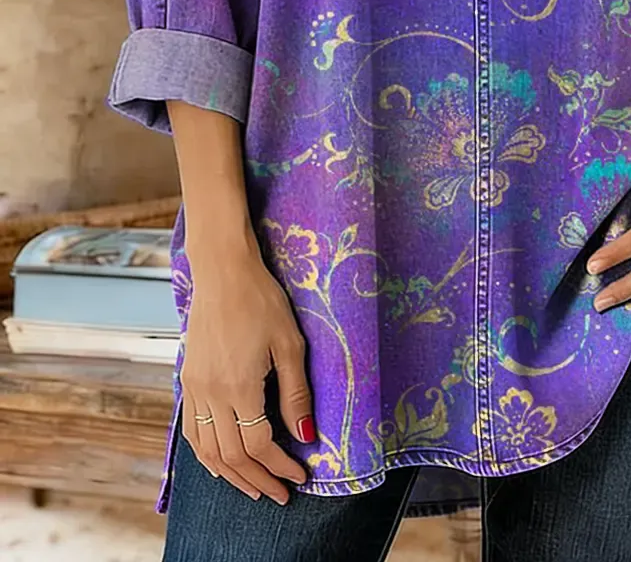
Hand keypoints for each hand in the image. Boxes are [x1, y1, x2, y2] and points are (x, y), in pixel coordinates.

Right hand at [180, 245, 313, 502]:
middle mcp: (211, 393)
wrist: (222, 272)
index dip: (281, 466)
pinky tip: (220, 464)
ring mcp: (195, 387)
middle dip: (258, 479)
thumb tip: (307, 435)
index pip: (260, 445)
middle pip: (232, 456)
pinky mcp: (187, 379)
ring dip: (231, 475)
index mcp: (239, 386)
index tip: (301, 475)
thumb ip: (296, 393)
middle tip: (281, 494)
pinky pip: (191, 431)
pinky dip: (206, 456)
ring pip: (207, 451)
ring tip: (254, 487)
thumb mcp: (289, 343)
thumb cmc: (262, 300)